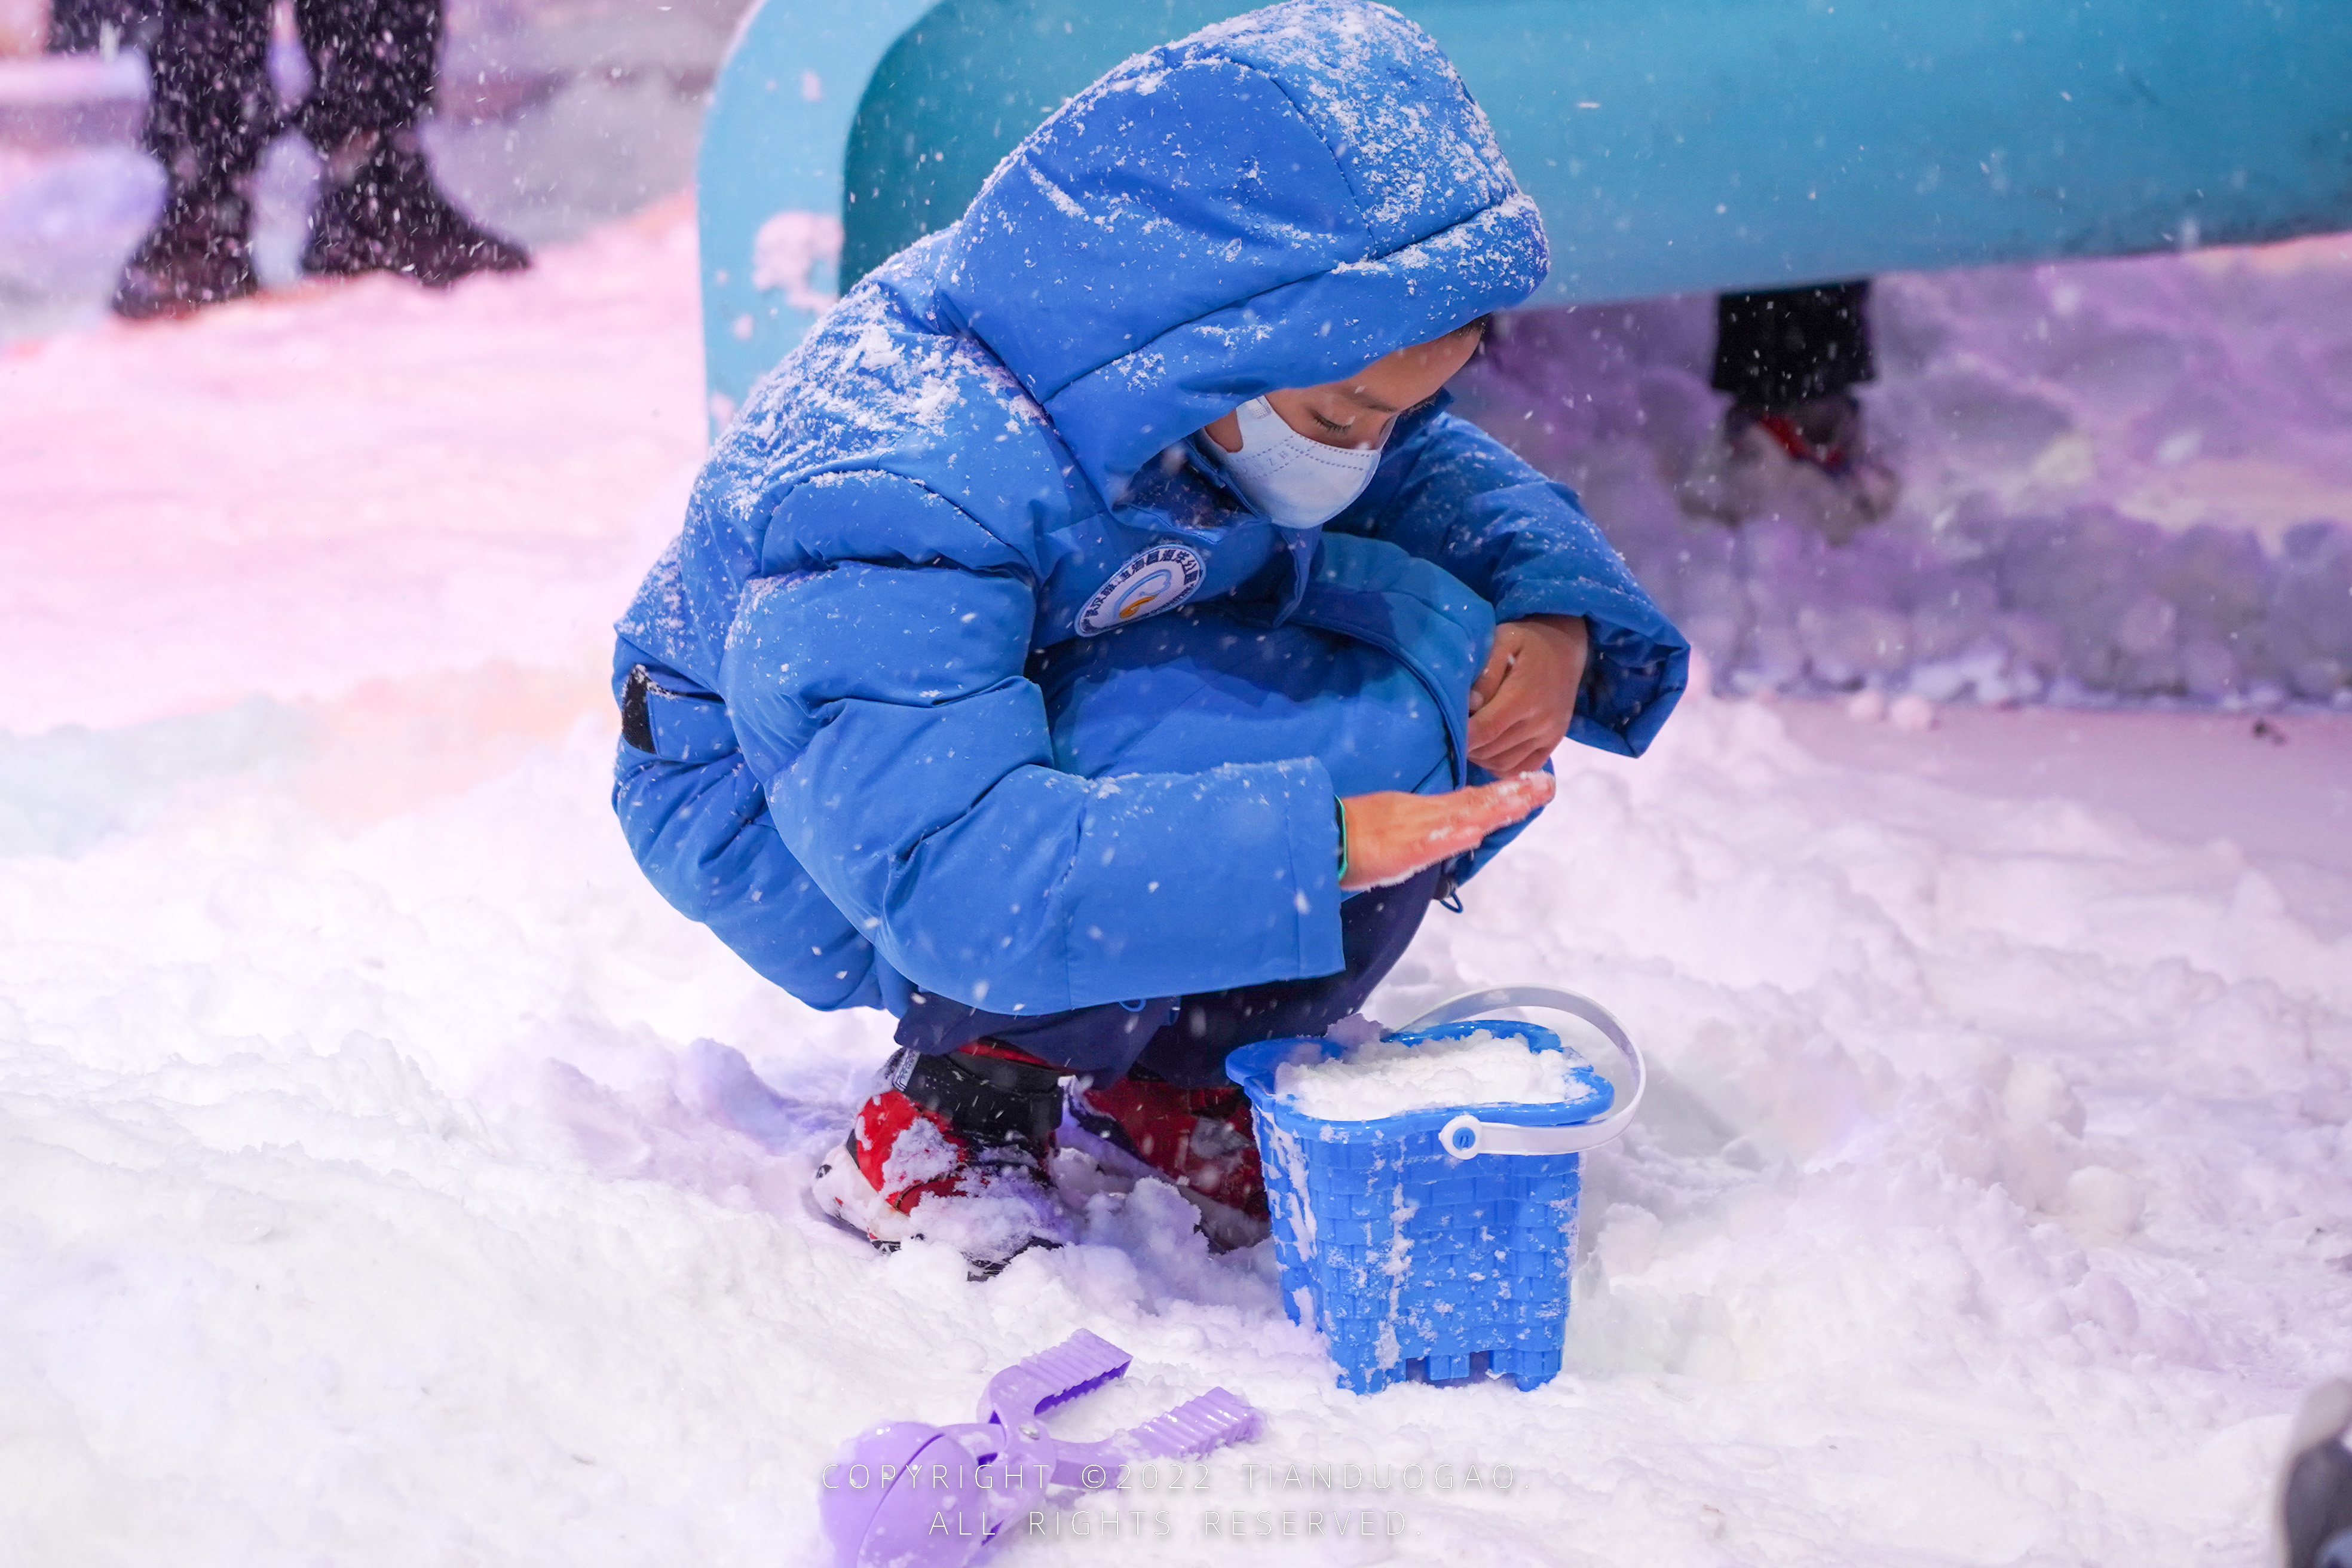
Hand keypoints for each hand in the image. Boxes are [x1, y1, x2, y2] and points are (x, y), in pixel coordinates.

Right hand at [1338, 772, 1555, 890]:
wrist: (1314, 841)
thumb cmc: (1339, 840)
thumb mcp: (1383, 832)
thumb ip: (1413, 834)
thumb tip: (1441, 837)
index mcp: (1415, 813)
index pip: (1465, 803)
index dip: (1498, 796)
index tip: (1528, 787)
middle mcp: (1422, 815)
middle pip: (1475, 804)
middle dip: (1512, 796)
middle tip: (1546, 785)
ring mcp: (1417, 828)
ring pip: (1467, 813)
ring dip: (1501, 805)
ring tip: (1532, 794)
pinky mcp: (1409, 844)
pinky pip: (1442, 835)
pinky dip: (1466, 826)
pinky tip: (1486, 823)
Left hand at [1467, 614, 1587, 776]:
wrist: (1565, 647)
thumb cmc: (1527, 641)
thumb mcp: (1502, 641)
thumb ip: (1485, 674)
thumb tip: (1470, 705)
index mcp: (1524, 695)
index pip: (1485, 729)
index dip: (1460, 737)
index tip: (1442, 732)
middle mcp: (1540, 720)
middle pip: (1491, 750)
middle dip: (1466, 747)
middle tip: (1452, 734)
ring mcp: (1549, 734)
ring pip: (1504, 763)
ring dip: (1481, 758)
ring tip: (1469, 741)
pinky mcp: (1554, 742)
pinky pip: (1523, 768)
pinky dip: (1501, 766)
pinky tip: (1489, 750)